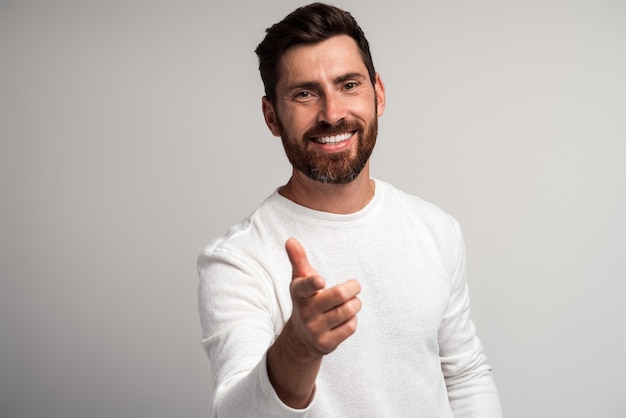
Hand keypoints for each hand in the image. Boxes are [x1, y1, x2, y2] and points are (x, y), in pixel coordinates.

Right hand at [284, 237, 361, 356]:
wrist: (301, 338)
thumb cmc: (306, 300)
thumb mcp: (300, 281)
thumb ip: (298, 260)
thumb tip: (291, 239)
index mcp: (299, 293)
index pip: (305, 287)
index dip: (313, 283)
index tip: (320, 281)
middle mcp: (305, 312)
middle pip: (339, 296)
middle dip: (353, 288)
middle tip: (354, 286)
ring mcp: (315, 330)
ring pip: (349, 311)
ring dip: (356, 303)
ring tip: (350, 302)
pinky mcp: (326, 344)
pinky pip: (351, 327)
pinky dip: (353, 320)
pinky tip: (345, 319)